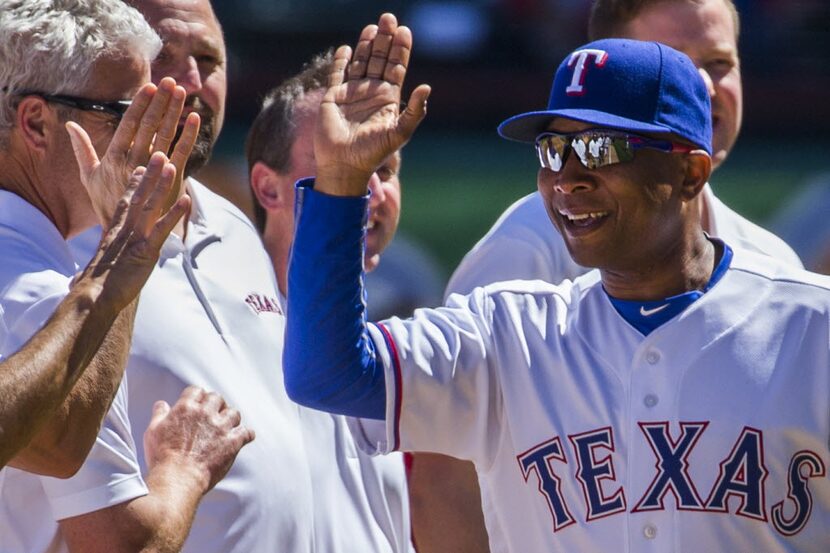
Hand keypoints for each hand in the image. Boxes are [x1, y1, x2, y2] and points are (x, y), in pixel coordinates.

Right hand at [66, 77, 199, 225]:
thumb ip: (82, 150)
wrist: (128, 233)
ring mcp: (154, 170)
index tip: (149, 87)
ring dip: (174, 111)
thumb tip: (69, 126)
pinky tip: (195, 118)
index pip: (129, 124)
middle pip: (149, 125)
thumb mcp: (89, 178)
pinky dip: (190, 135)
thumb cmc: (107, 204)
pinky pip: (182, 153)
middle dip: (159, 101)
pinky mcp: (171, 180)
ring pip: (166, 134)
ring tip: (182, 92)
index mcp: (115, 157)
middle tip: (169, 81)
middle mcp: (134, 160)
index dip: (140, 105)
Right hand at [73, 152, 189, 312]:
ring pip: (149, 206)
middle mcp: (125, 229)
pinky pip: (162, 228)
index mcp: (115, 230)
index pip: (126, 201)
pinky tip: (186, 200)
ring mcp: (135, 238)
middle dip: (150, 174)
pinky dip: (174, 214)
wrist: (95, 297)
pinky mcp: (145, 250)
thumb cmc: (100, 284)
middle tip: (160, 154)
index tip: (142, 166)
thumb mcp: (109, 261)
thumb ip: (115, 251)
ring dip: (162, 185)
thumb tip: (116, 252)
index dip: (135, 183)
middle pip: (138, 196)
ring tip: (173, 166)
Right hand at [143, 387, 255, 493]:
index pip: (196, 391)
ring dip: (231, 418)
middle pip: (217, 398)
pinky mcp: (232, 442)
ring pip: (234, 413)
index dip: (198, 397)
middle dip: (216, 405)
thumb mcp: (153, 431)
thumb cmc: (162, 457)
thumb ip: (159, 415)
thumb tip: (162, 404)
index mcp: (186, 408)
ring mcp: (221, 427)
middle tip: (214, 414)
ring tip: (228, 426)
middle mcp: (205, 413)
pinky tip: (245, 437)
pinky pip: (247, 433)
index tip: (199, 404)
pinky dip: (247, 434)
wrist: (177, 478)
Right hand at [315, 13, 429, 194]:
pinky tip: (347, 47)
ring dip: (365, 44)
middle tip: (388, 18)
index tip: (405, 31)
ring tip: (372, 26)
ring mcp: (352, 94)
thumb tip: (427, 87)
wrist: (345, 165)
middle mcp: (371, 93)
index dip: (401, 50)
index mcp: (388, 99)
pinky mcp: (334, 97)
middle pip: (379, 59)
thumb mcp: (399, 133)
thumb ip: (414, 112)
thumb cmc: (374, 153)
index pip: (396, 68)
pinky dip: (342, 61)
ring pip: (360, 62)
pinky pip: (338, 74)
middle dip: (384, 39)